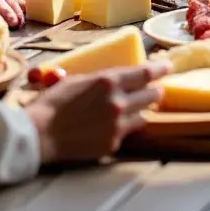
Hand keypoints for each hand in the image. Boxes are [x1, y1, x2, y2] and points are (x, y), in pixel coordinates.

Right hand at [23, 62, 168, 163]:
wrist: (41, 133)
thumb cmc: (55, 102)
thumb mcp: (79, 80)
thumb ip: (102, 80)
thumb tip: (118, 78)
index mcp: (109, 81)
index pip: (145, 73)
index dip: (160, 70)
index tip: (168, 67)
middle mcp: (118, 102)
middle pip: (151, 95)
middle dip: (155, 90)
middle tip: (155, 89)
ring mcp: (117, 125)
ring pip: (144, 115)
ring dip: (142, 109)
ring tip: (136, 107)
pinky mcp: (112, 143)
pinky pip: (128, 131)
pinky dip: (126, 126)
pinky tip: (117, 123)